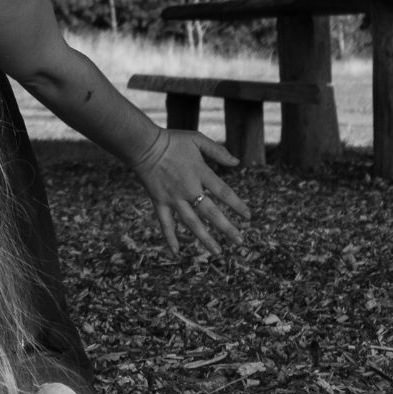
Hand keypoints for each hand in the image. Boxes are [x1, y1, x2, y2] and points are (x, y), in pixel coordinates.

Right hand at [128, 129, 249, 256]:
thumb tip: (237, 162)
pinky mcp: (159, 202)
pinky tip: (177, 253)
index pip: (224, 192)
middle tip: (240, 242)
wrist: (144, 145)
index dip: (237, 205)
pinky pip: (165, 223)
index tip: (248, 217)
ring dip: (205, 238)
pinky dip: (170, 238)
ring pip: (191, 222)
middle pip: (211, 212)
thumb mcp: (197, 140)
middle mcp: (188, 189)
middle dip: (227, 228)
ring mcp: (173, 197)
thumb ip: (218, 151)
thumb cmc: (172, 140)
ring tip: (217, 252)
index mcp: (200, 172)